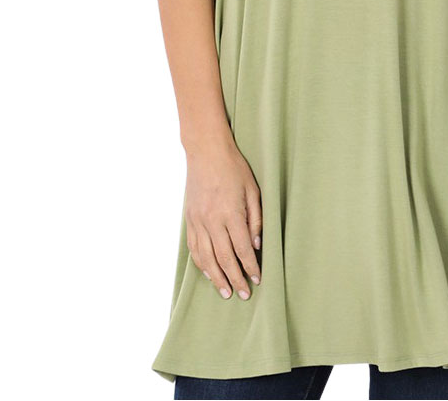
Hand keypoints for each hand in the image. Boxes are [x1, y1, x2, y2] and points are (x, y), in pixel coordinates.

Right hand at [184, 143, 262, 299]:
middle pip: (224, 258)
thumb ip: (256, 219)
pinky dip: (201, 264)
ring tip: (226, 292)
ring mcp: (198, 221)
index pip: (242, 248)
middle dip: (235, 278)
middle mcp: (212, 220)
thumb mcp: (253, 190)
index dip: (251, 266)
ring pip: (206, 258)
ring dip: (216, 278)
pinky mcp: (189, 220)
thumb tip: (257, 246)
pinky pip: (194, 248)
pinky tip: (209, 273)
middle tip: (244, 294)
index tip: (258, 279)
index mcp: (231, 212)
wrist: (206, 152)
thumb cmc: (234, 168)